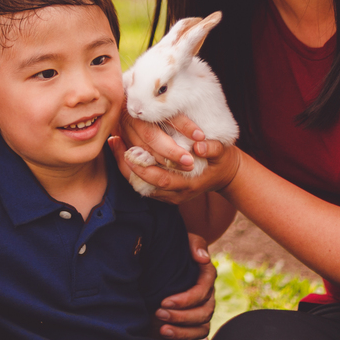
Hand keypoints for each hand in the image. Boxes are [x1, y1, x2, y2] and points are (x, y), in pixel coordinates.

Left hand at [109, 113, 242, 204]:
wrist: (224, 175)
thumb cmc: (220, 160)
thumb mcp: (222, 152)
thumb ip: (213, 149)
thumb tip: (200, 147)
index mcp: (189, 184)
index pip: (161, 179)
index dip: (143, 167)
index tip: (129, 150)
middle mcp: (177, 193)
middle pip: (146, 184)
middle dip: (129, 167)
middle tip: (117, 145)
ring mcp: (170, 195)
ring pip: (141, 186)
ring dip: (126, 168)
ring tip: (115, 145)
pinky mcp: (165, 192)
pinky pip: (143, 185)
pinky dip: (130, 171)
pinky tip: (121, 152)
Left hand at [154, 233, 215, 339]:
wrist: (160, 262)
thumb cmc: (171, 250)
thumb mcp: (181, 241)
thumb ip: (193, 244)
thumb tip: (202, 258)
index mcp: (205, 276)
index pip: (201, 292)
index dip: (185, 299)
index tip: (163, 301)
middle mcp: (208, 296)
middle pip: (202, 313)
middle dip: (180, 317)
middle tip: (158, 314)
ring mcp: (204, 312)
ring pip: (202, 328)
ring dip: (184, 332)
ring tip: (163, 331)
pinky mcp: (197, 325)